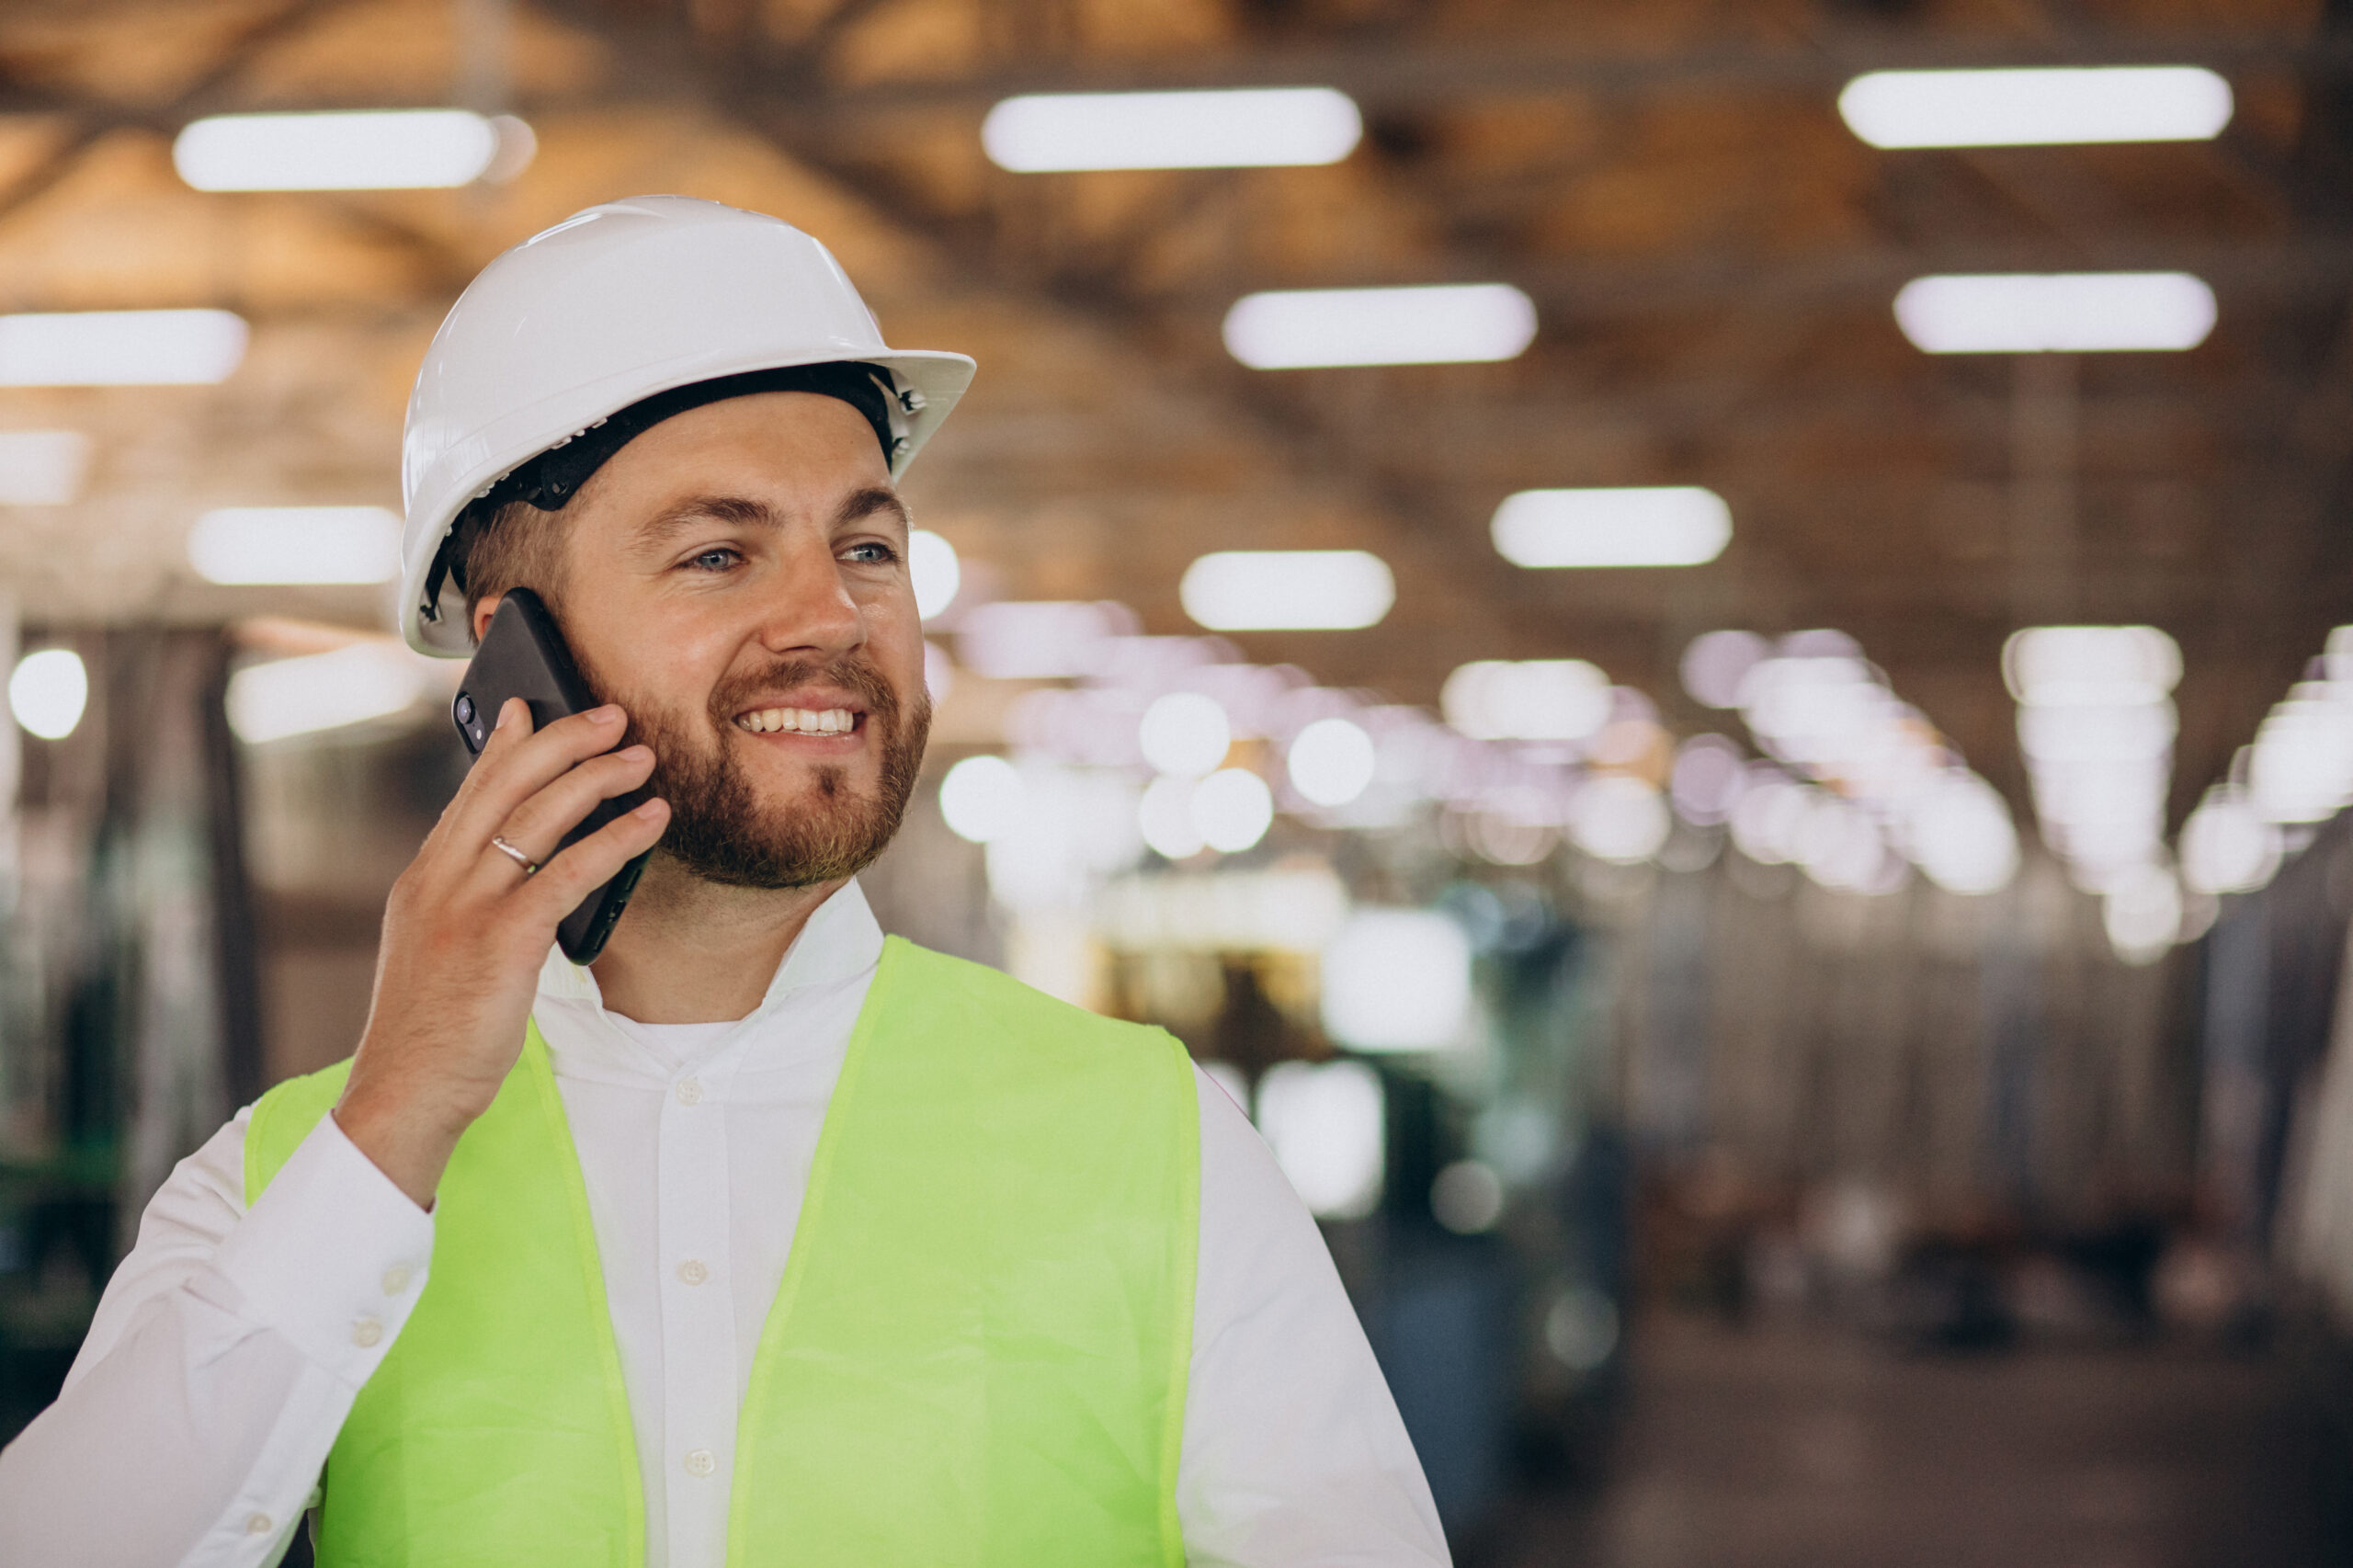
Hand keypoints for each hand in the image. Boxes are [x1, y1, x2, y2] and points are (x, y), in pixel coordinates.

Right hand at [333, 699, 669, 1207]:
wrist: (405, 1090)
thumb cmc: (432, 1030)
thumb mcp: (437, 950)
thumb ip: (469, 904)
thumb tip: (520, 874)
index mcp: (423, 880)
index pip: (469, 793)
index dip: (504, 744)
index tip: (530, 707)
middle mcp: (440, 879)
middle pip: (506, 785)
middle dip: (564, 741)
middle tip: (611, 717)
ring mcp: (467, 905)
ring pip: (539, 815)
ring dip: (599, 777)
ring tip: (642, 758)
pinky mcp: (502, 938)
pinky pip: (570, 870)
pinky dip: (617, 838)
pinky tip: (651, 821)